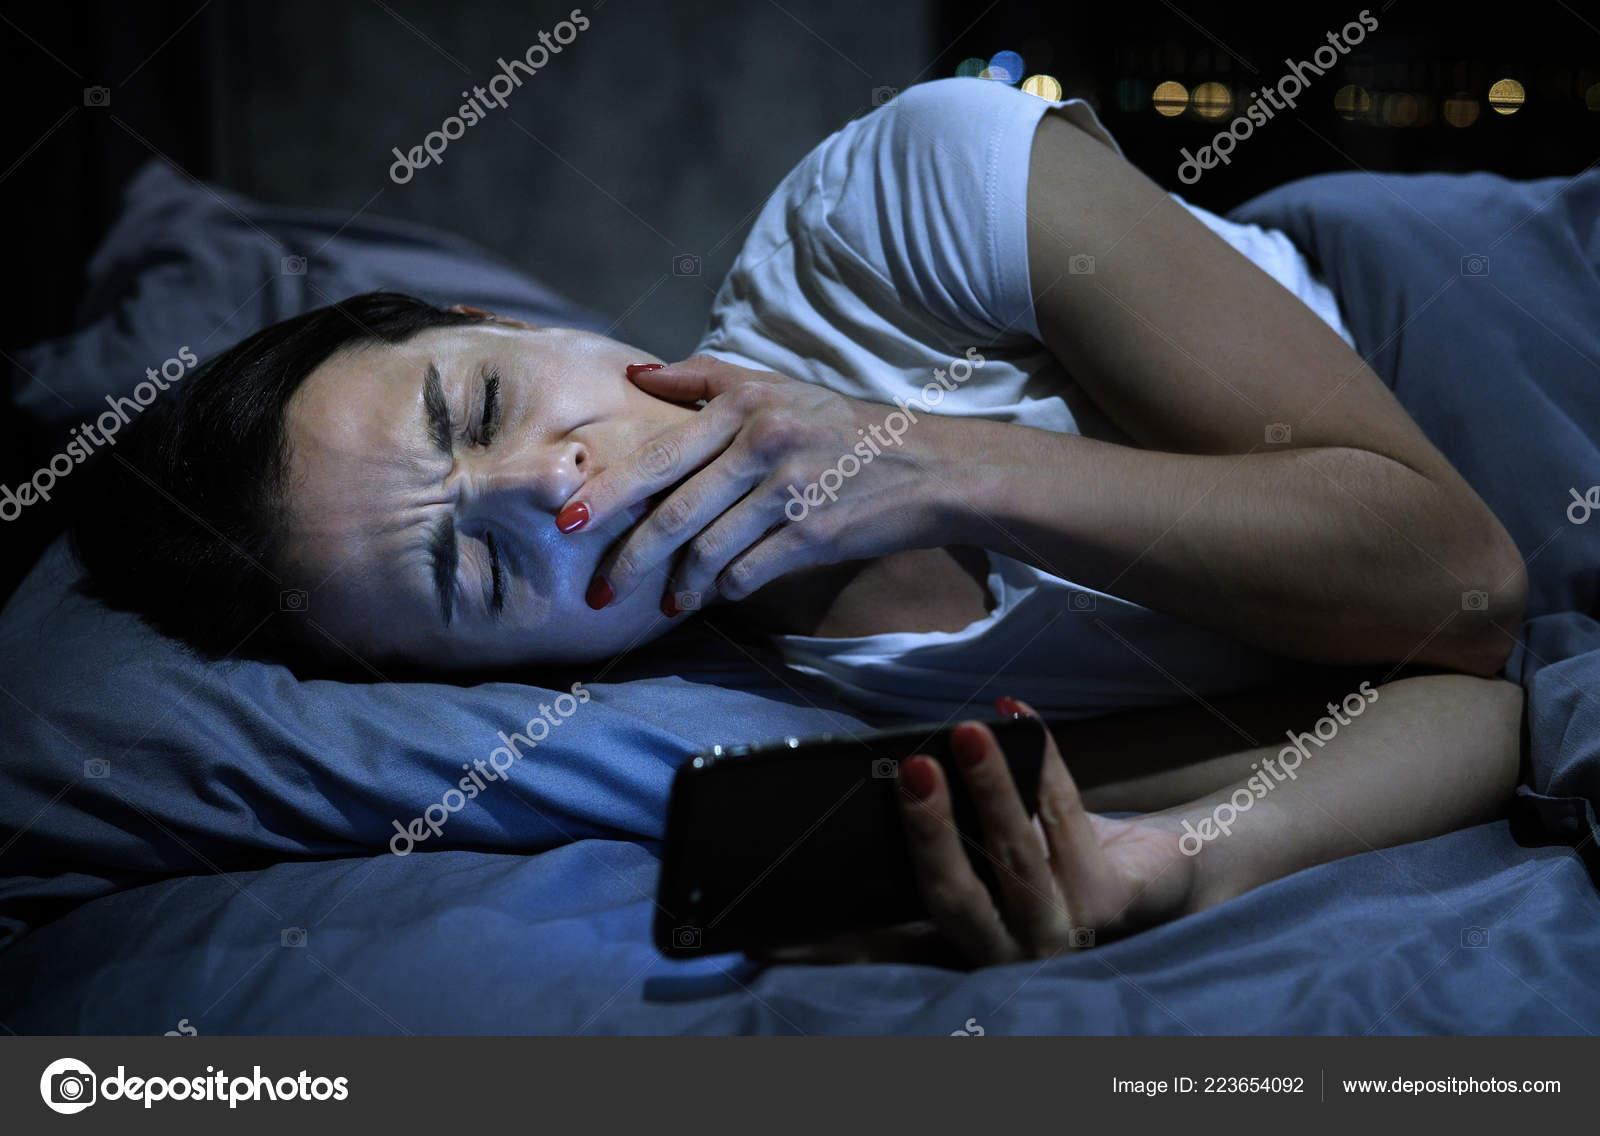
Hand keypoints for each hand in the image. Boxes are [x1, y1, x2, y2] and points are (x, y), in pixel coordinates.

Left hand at [561, 355, 951, 612]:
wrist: (928, 465)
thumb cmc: (843, 426)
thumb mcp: (778, 386)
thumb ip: (704, 378)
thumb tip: (634, 375)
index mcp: (744, 404)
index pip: (660, 455)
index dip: (608, 493)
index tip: (567, 523)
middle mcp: (762, 443)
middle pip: (674, 511)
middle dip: (627, 557)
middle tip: (595, 591)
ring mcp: (789, 491)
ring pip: (707, 549)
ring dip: (676, 583)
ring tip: (659, 599)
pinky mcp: (813, 534)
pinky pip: (747, 571)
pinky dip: (721, 589)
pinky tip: (706, 597)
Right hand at [753, 699, 1199, 967]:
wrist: (1166, 872)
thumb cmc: (1052, 856)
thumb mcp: (984, 857)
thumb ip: (937, 843)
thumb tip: (875, 779)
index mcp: (964, 946)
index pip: (886, 949)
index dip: (830, 944)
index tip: (770, 930)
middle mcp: (1007, 955)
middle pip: (953, 897)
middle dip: (926, 832)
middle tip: (908, 771)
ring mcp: (1062, 934)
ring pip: (1015, 858)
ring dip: (989, 790)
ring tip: (967, 734)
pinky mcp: (1112, 903)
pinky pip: (1069, 821)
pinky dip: (1044, 763)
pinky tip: (1020, 715)